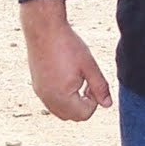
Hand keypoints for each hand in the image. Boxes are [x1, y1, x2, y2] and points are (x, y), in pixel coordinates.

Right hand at [19, 0, 111, 120]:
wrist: (43, 29)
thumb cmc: (67, 45)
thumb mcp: (89, 65)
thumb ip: (100, 87)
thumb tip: (107, 105)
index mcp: (62, 96)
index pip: (84, 114)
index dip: (94, 102)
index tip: (92, 83)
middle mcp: (48, 99)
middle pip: (71, 116)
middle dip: (83, 105)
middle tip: (87, 83)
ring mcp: (40, 93)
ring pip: (60, 111)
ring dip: (72, 102)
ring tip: (77, 79)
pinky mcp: (37, 86)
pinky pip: (51, 101)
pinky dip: (61, 97)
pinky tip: (65, 76)